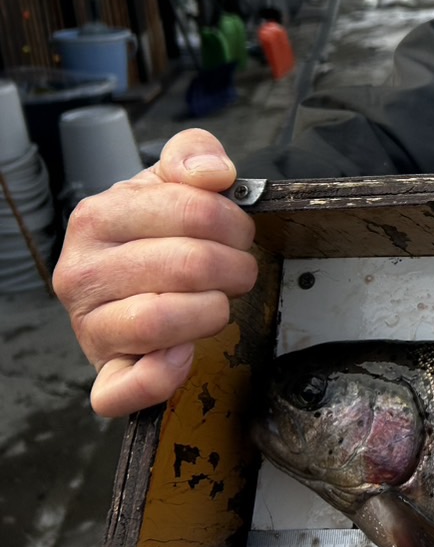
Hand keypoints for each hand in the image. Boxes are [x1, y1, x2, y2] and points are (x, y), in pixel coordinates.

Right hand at [53, 129, 258, 416]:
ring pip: (160, 322)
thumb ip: (193, 155)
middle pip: (188, 266)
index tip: (238, 233)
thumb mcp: (172, 180)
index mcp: (98, 218)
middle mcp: (82, 273)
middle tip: (238, 270)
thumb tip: (213, 172)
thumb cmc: (155, 231)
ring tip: (218, 303)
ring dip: (213, 312)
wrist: (128, 281)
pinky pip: (121, 391)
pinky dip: (161, 376)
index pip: (191, 211)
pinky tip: (186, 355)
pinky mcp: (105, 374)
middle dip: (235, 267)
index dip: (234, 222)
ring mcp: (89, 327)